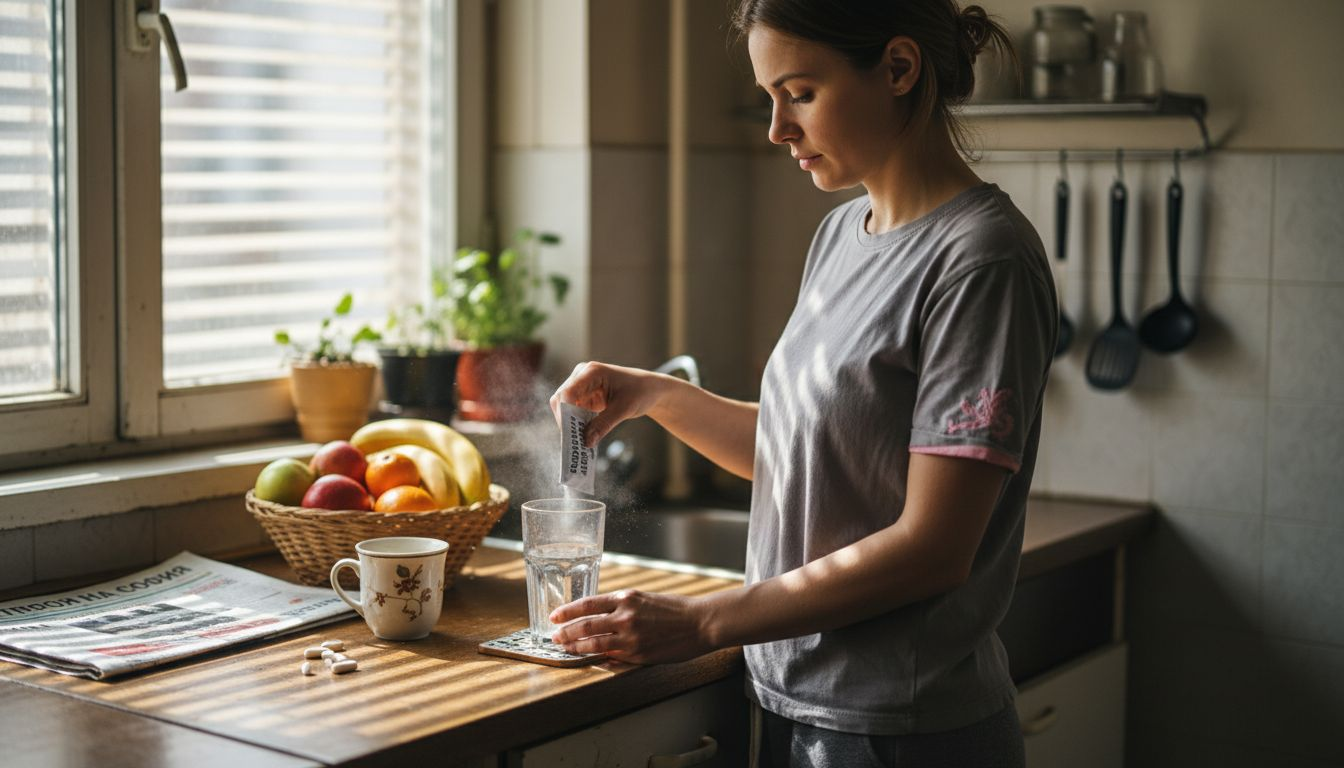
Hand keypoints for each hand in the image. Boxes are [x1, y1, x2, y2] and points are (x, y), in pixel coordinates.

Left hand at [548, 589, 714, 664]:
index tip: (554, 617)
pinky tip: (589, 659)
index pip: (587, 604)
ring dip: (576, 647)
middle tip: (554, 636)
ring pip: (594, 643)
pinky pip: (611, 657)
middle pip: (585, 624)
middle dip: (565, 632)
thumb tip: (601, 616)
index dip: (567, 611)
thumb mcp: (645, 598)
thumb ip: (622, 606)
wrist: (700, 622)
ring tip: (565, 649)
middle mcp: (625, 615)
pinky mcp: (638, 654)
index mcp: (626, 597)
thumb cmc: (676, 609)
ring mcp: (631, 636)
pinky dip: (597, 658)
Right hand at [549, 362, 666, 446]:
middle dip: (566, 421)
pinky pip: (573, 413)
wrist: (650, 389)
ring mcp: (581, 386)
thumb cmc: (640, 392)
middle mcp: (582, 376)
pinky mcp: (584, 397)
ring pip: (564, 408)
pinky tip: (584, 436)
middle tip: (573, 442)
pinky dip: (576, 425)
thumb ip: (604, 424)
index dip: (565, 413)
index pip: (568, 392)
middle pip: (561, 400)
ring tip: (579, 441)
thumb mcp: (624, 409)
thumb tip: (586, 442)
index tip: (571, 433)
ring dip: (570, 424)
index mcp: (591, 372)